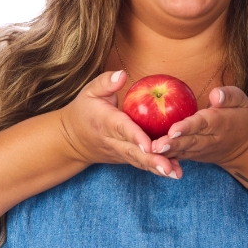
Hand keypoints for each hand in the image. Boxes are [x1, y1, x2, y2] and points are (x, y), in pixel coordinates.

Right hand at [59, 70, 181, 178]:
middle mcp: (113, 140)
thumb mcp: (89, 91)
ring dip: (157, 168)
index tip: (150, 145)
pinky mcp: (125, 158)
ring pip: (138, 161)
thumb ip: (106, 82)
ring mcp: (119, 152)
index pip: (122, 129)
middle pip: (133, 151)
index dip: (136, 137)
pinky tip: (174, 171)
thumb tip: (122, 74)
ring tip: (176, 173)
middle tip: (169, 167)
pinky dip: (156, 168)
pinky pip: (140, 163)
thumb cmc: (84, 109)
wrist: (72, 139)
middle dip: (152, 160)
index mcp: (106, 121)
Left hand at [150, 86, 247, 168]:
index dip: (187, 127)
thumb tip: (215, 95)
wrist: (246, 146)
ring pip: (183, 151)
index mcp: (219, 122)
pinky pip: (181, 157)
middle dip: (172, 144)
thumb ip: (228, 95)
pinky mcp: (195, 155)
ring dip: (167, 153)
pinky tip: (151, 156)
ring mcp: (202, 150)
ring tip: (150, 152)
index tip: (172, 130)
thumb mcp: (241, 101)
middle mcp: (210, 139)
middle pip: (189, 141)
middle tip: (155, 146)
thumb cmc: (240, 115)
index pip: (202, 124)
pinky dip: (168, 158)